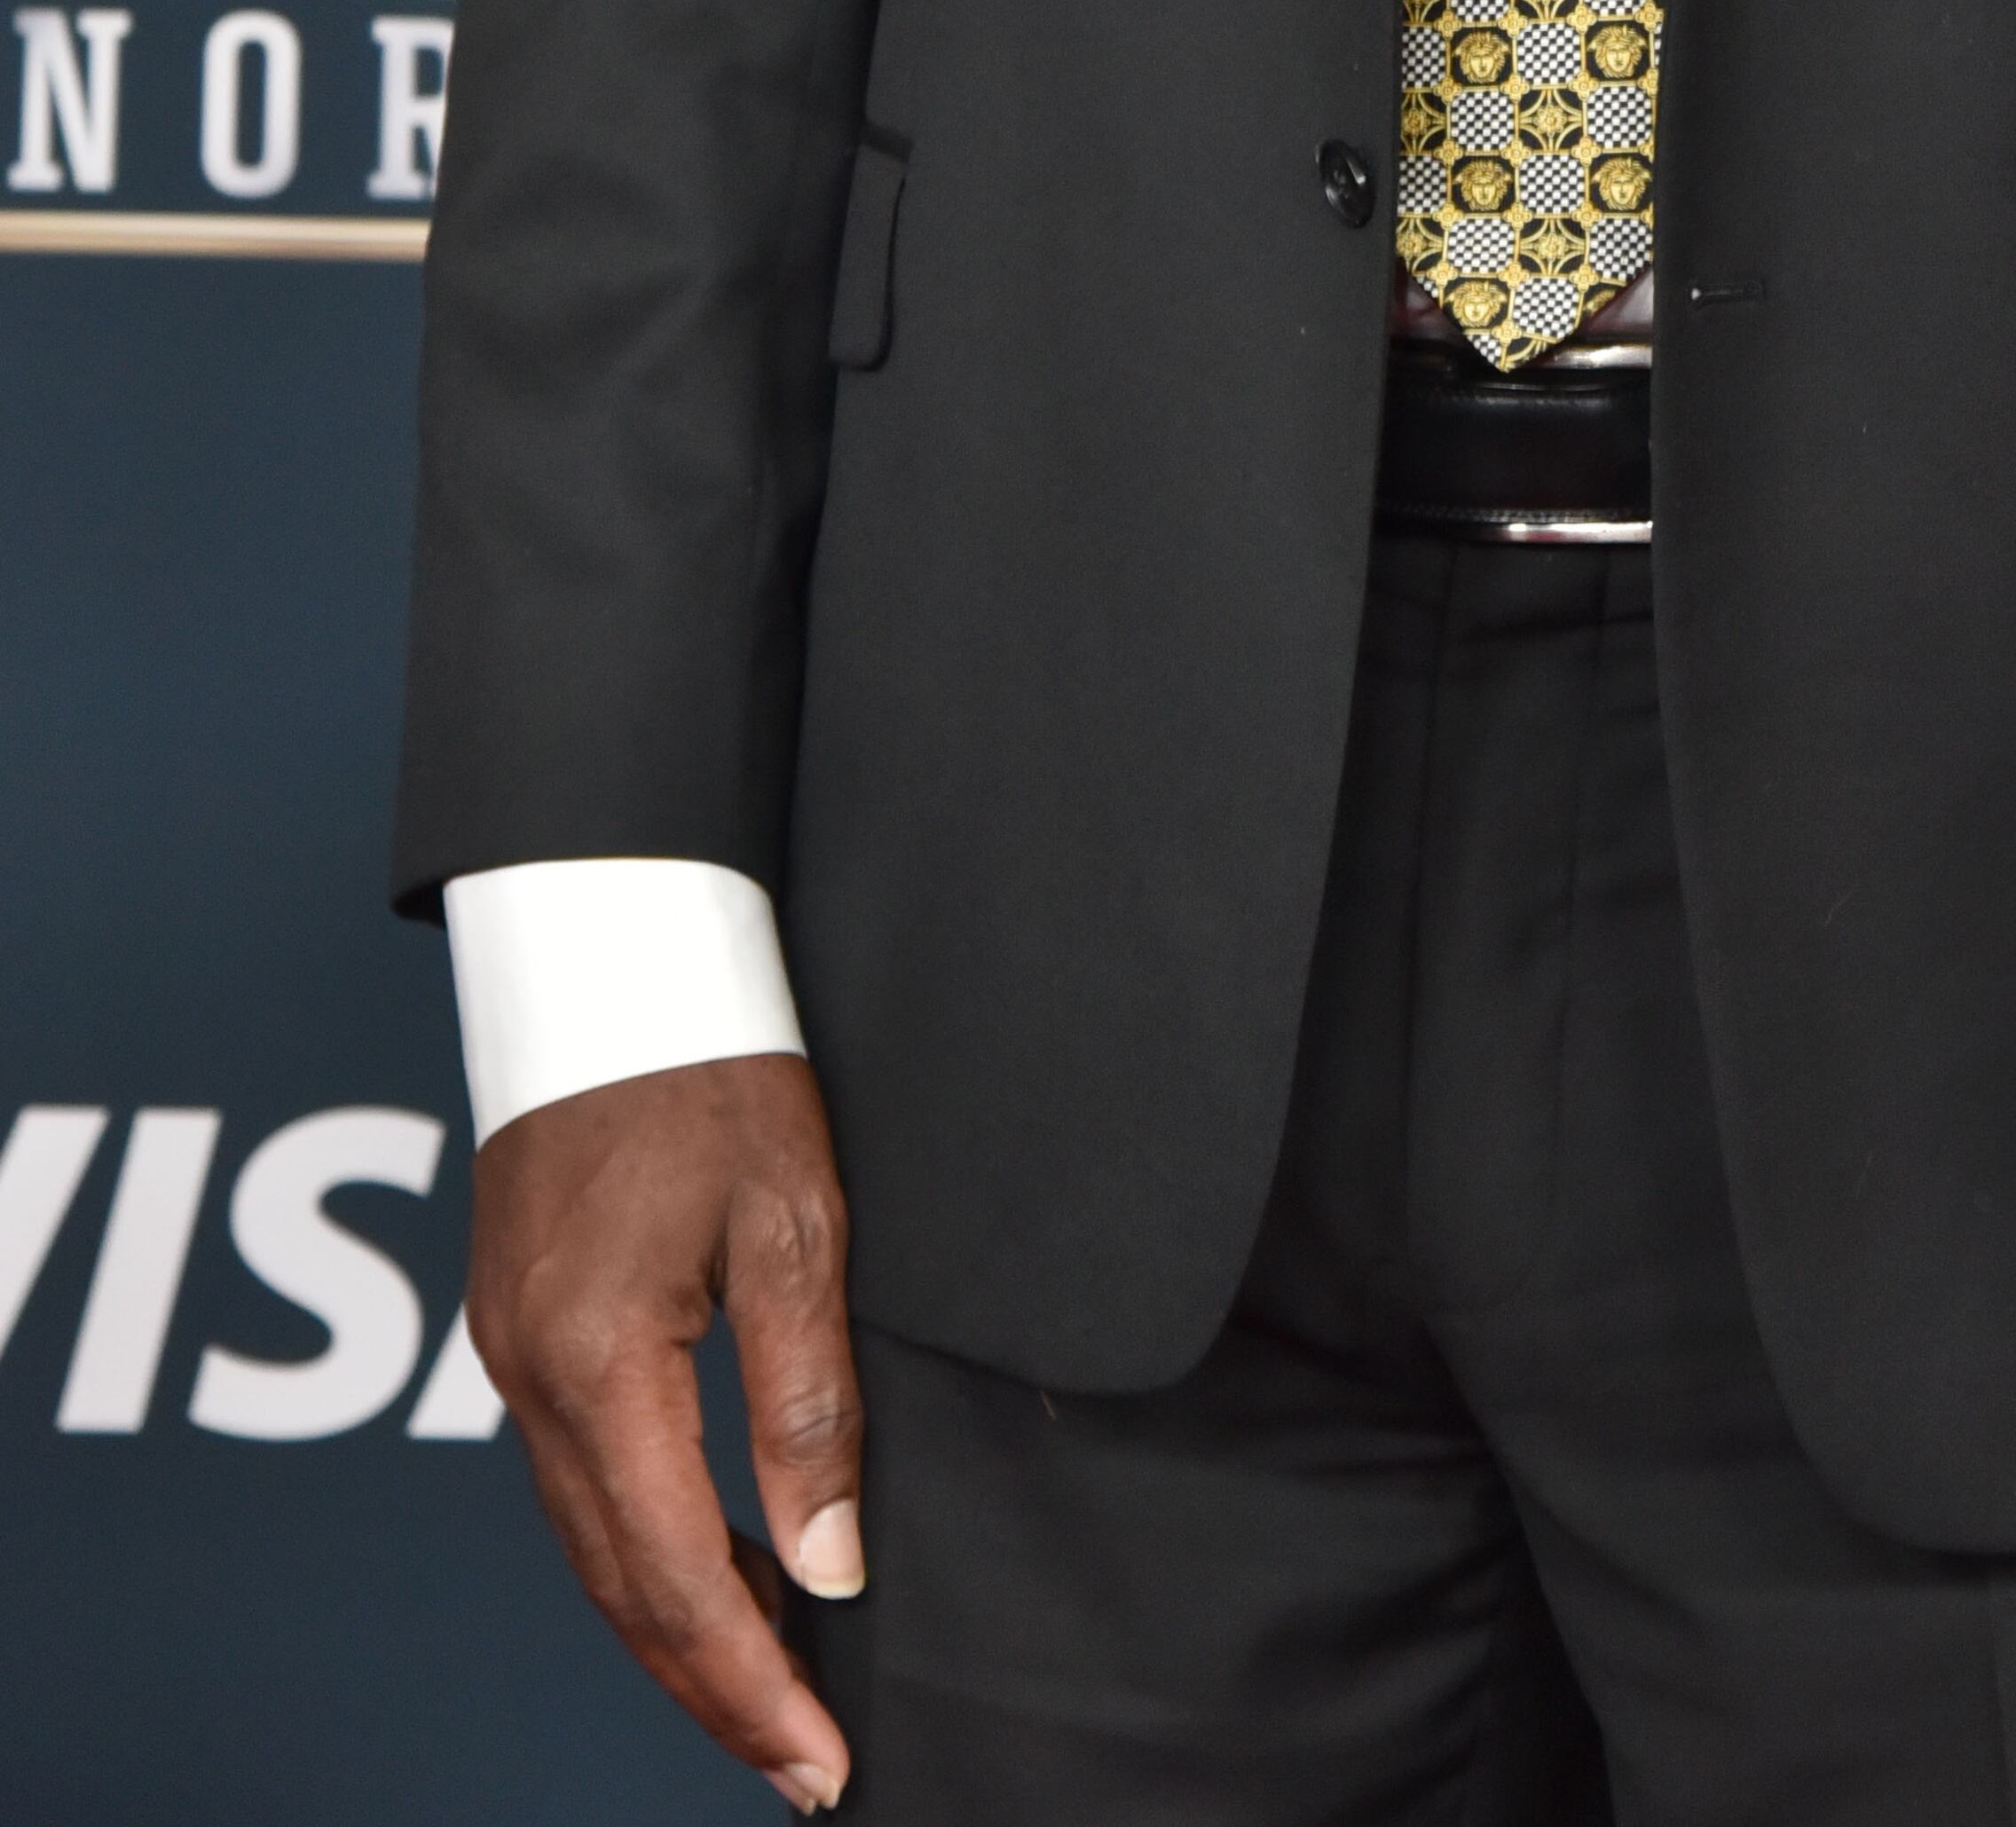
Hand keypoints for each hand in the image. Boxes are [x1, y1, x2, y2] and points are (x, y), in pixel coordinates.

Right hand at [468, 1051, 863, 1811]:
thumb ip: (807, 1404)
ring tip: (775, 1694)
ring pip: (591, 1543)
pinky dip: (644, 1548)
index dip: (750, 1682)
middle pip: (617, 1587)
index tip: (816, 1765)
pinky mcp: (519, 1324)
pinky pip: (580, 1479)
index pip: (673, 1575)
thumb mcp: (795, 1221)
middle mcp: (530, 1374)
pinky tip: (717, 1568)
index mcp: (597, 1356)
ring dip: (678, 1627)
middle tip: (799, 1768)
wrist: (610, 946)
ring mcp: (510, 1353)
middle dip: (712, 1688)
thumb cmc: (714, 1059)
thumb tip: (830, 1568)